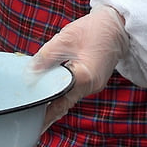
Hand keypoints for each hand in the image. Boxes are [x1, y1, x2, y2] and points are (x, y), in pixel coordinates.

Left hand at [27, 5, 128, 128]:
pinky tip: (50, 95)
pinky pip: (74, 92)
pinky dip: (62, 95)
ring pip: (69, 98)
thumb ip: (46, 57)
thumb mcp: (66, 39)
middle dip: (48, 111)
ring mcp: (94, 86)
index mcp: (85, 76)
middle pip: (64, 102)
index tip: (31, 118)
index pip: (60, 98)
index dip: (44, 108)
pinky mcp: (93, 82)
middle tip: (29, 120)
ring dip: (54, 102)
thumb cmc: (94, 29)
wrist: (117, 25)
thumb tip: (30, 73)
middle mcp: (92, 86)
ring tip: (36, 110)